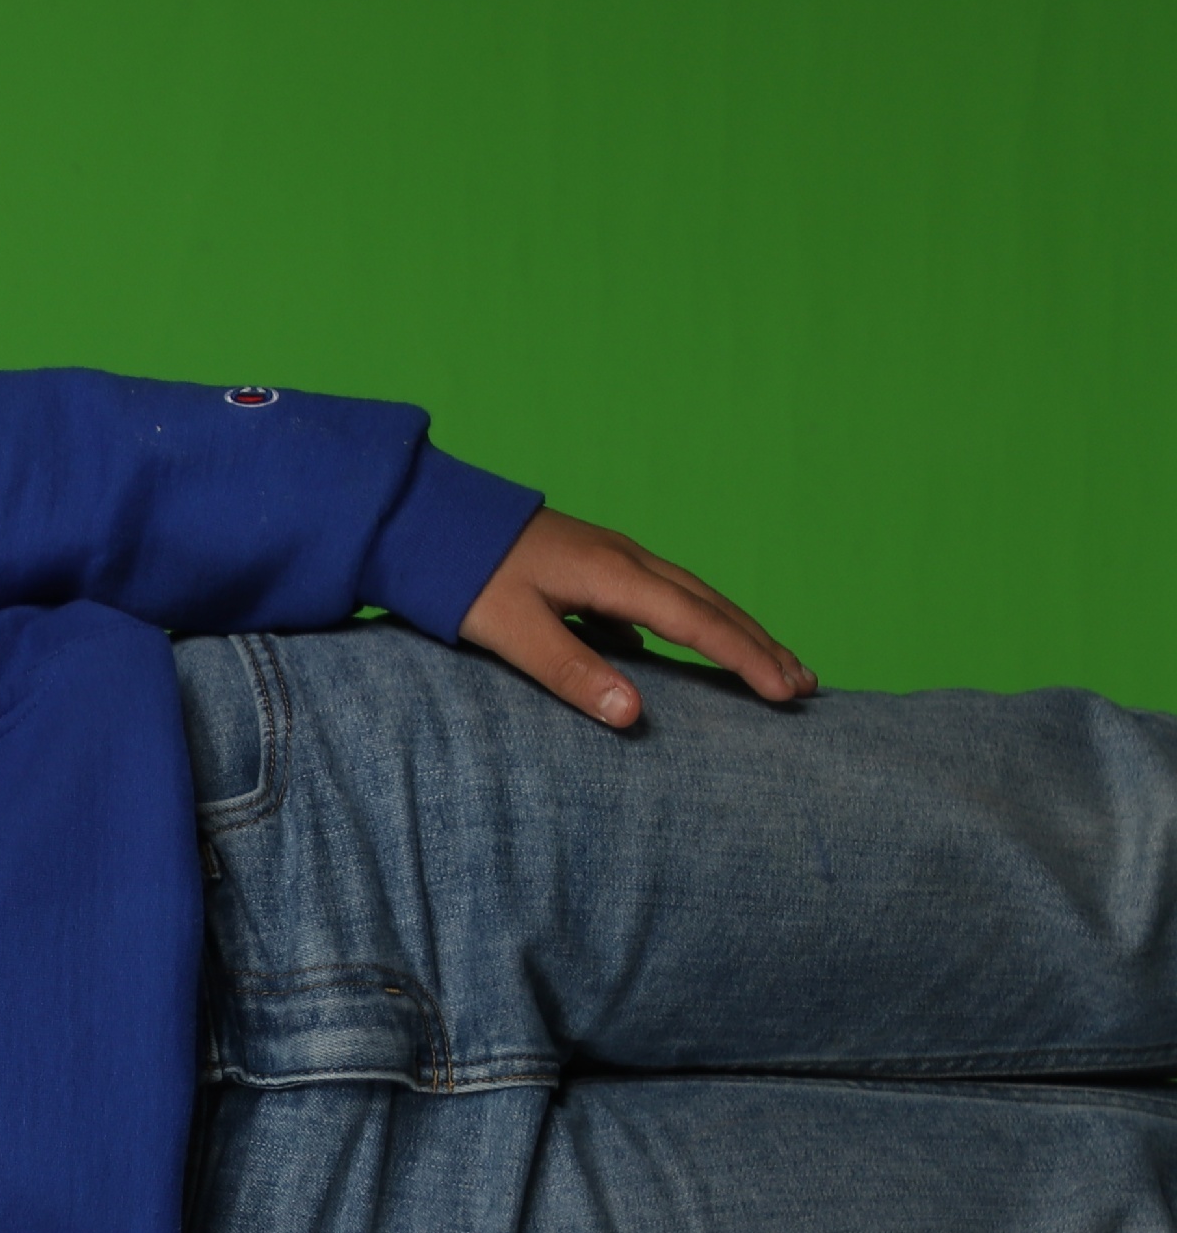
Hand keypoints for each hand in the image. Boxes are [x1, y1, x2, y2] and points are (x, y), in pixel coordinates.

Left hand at [458, 508, 814, 727]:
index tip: (787, 693)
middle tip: (805, 685)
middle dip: (760, 645)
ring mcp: (612, 560)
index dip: (746, 659)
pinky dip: (692, 624)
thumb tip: (632, 713)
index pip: (698, 623)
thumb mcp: (511, 630)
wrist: (426, 519)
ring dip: (733, 632)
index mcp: (613, 575)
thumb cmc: (463, 575)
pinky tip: (691, 651)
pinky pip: (660, 599)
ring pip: (691, 598)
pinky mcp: (595, 566)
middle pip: (711, 606)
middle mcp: (625, 561)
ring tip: (770, 667)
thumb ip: (569, 671)